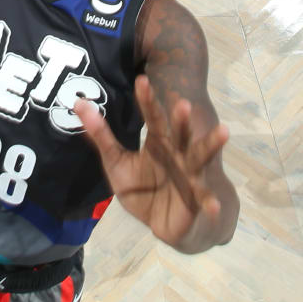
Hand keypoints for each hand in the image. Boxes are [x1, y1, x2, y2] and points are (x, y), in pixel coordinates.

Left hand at [77, 75, 229, 250]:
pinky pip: (203, 200)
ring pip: (200, 157)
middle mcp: (177, 153)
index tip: (142, 80)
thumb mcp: (116, 162)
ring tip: (224, 131)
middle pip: (180, 133)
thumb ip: (101, 135)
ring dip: (211, 145)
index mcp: (158, 142)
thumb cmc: (142, 188)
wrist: (162, 221)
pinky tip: (214, 206)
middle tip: (183, 104)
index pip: (152, 118)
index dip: (147, 101)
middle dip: (182, 120)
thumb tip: (79, 103)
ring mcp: (189, 174)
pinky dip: (209, 202)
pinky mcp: (196, 198)